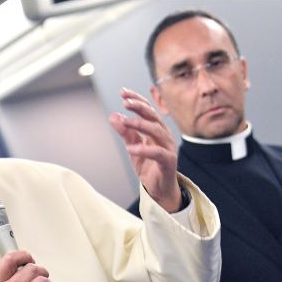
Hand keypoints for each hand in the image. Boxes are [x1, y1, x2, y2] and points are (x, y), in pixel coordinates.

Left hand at [108, 88, 180, 211]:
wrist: (159, 188)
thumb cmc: (148, 166)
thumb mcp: (133, 147)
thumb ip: (125, 132)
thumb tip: (113, 116)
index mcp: (156, 129)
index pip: (148, 109)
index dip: (137, 99)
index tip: (123, 92)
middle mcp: (164, 135)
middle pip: (153, 116)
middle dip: (139, 107)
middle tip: (125, 102)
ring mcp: (168, 147)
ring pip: (156, 131)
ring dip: (140, 124)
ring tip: (125, 122)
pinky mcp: (169, 161)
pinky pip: (157, 153)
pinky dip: (143, 149)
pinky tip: (130, 148)